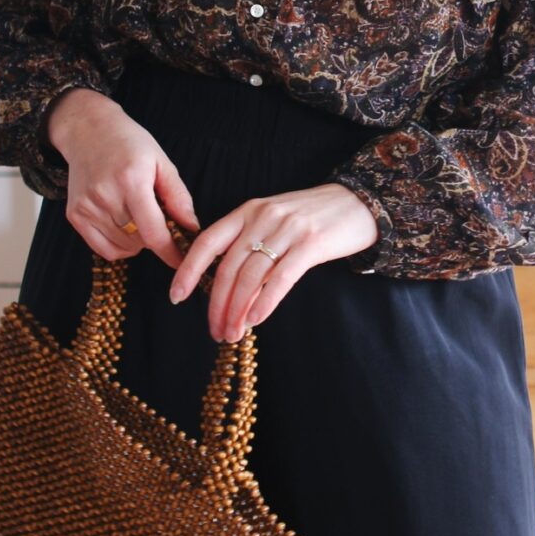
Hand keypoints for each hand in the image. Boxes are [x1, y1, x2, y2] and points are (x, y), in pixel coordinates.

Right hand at [44, 86, 199, 270]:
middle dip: (156, 238)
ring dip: (138, 242)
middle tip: (159, 219)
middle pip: (140, 242)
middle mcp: (105, 196)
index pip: (154, 233)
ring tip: (138, 215)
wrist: (88, 131)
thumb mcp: (161, 162)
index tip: (184, 260)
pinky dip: (119, 246)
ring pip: (123, 248)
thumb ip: (178, 196)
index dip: (171, 253)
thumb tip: (192, 227)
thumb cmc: (129, 144)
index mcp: (131, 181)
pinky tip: (124, 226)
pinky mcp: (75, 215)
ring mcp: (86, 207)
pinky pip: (104, 249)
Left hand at [167, 182, 379, 340]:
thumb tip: (226, 286)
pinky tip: (255, 320)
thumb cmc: (312, 217)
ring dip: (238, 310)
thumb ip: (250, 243)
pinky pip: (281, 278)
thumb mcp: (274, 220)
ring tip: (234, 332)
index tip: (176, 297)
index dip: (188, 271)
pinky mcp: (311, 244)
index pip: (207, 242)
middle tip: (216, 331)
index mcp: (248, 210)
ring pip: (251, 276)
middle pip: (229, 267)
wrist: (358, 202)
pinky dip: (265, 302)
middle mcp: (263, 217)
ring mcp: (287, 229)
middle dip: (217, 304)